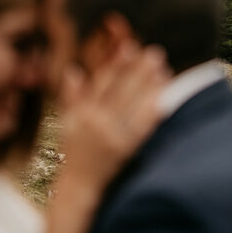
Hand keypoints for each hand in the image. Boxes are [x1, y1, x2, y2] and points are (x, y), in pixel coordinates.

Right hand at [58, 42, 168, 195]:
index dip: (117, 64)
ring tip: (164, 70)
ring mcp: (110, 136)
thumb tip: (72, 70)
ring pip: (133, 106)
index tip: (131, 47)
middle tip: (155, 53)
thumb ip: (72, 97)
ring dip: (149, 87)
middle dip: (139, 70)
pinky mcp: (124, 150)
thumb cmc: (75, 152)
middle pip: (121, 90)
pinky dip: (151, 113)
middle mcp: (96, 122)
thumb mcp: (68, 123)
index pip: (103, 82)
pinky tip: (163, 99)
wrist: (78, 186)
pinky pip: (140, 128)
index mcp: (83, 112)